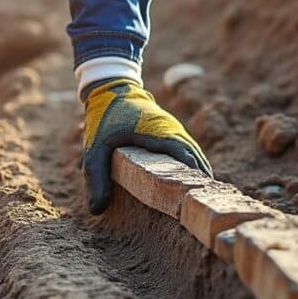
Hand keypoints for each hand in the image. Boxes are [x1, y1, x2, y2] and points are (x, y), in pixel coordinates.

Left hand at [83, 79, 211, 214]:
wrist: (113, 88)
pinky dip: (193, 167)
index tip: (197, 203)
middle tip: (202, 210)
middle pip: (197, 161)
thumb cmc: (105, 118)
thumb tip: (96, 210)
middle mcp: (174, 132)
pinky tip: (191, 185)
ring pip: (195, 156)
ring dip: (199, 175)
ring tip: (201, 202)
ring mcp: (175, 130)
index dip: (194, 181)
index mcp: (161, 135)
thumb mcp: (95, 148)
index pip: (187, 160)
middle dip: (201, 183)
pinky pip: (188, 152)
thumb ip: (96, 177)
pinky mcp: (172, 132)